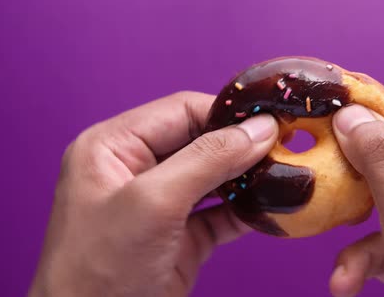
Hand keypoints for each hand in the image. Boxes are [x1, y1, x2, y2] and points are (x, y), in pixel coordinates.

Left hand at [29, 91, 277, 296]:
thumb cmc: (97, 272)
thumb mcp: (152, 204)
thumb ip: (207, 160)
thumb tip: (259, 129)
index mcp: (113, 146)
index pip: (181, 110)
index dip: (227, 113)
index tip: (271, 121)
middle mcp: (135, 169)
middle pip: (202, 141)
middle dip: (243, 147)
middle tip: (286, 148)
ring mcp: (160, 204)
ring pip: (214, 176)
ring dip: (248, 178)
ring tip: (285, 175)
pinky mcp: (180, 236)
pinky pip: (220, 213)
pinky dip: (246, 211)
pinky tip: (271, 209)